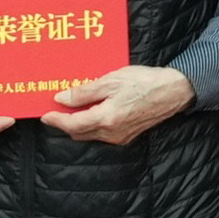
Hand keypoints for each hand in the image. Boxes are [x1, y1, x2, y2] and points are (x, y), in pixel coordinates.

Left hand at [43, 62, 196, 145]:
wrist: (173, 91)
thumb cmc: (144, 82)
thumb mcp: (111, 80)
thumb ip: (84, 92)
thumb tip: (62, 99)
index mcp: (106, 118)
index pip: (72, 125)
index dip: (56, 120)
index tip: (45, 114)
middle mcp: (112, 133)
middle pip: (79, 133)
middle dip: (65, 123)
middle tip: (56, 108)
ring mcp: (121, 137)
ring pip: (90, 134)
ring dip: (79, 124)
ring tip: (73, 107)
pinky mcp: (128, 135)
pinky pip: (102, 133)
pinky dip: (92, 124)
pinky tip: (93, 110)